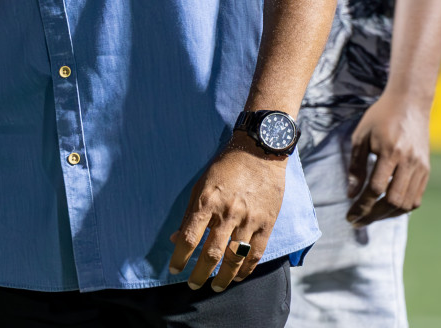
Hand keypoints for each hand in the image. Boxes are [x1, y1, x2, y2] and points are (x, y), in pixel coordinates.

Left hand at [168, 139, 286, 289]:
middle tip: (192, 285)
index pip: (189, 237)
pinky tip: (237, 277)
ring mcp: (249, 220)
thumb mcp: (200, 185)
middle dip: (199, 274)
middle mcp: (227, 213)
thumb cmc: (225, 167)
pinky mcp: (266, 224)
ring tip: (215, 287)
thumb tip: (176, 238)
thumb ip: (190, 213)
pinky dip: (246, 270)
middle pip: (211, 253)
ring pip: (234, 258)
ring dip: (223, 278)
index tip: (173, 270)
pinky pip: (256, 254)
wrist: (259, 153)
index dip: (179, 257)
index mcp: (206, 201)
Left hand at [346, 93, 431, 225]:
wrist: (409, 103)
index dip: (362, 205)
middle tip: (356, 221)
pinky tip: (386, 208)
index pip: (376, 188)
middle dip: (373, 215)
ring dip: (387, 215)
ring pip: (407, 203)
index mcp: (391, 152)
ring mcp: (421, 167)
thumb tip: (351, 194)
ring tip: (369, 217)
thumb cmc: (380, 117)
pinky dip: (402, 207)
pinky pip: (417, 197)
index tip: (349, 215)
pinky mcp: (427, 170)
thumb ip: (356, 166)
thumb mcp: (360, 137)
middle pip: (393, 201)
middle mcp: (409, 162)